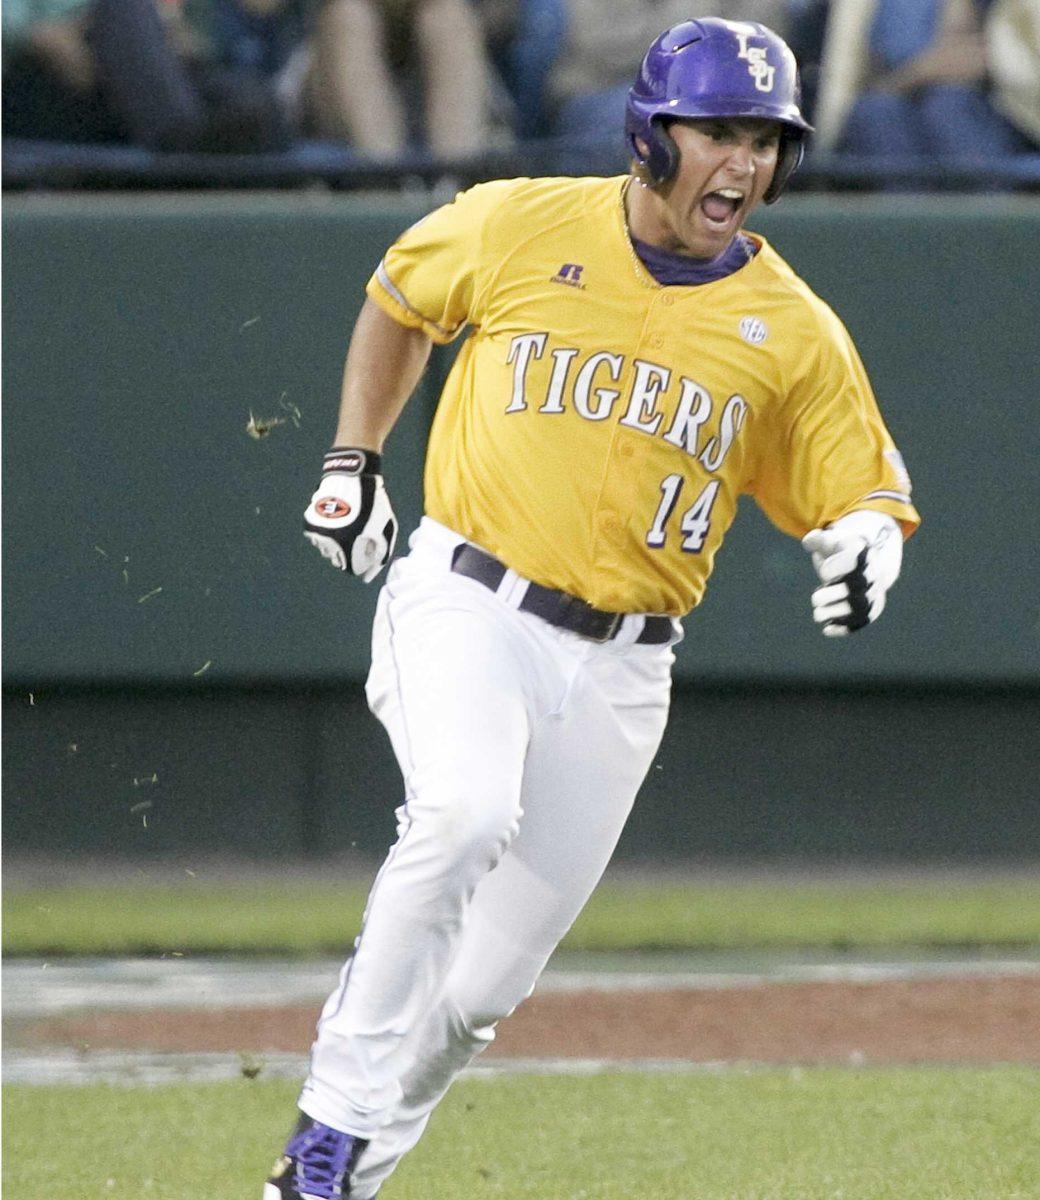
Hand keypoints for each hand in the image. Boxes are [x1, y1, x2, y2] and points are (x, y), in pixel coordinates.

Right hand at [303, 448, 397, 582]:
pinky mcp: (310, 523)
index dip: (365, 563)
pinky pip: (319, 539)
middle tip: (361, 535)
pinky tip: (339, 521)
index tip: (370, 551)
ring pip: (327, 551)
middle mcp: (328, 542)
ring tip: (350, 526)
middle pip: (339, 561)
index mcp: (347, 545)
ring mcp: (317, 533)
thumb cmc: (373, 504)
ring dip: (338, 545)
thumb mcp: (385, 529)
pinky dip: (328, 535)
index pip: (353, 569)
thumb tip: (369, 575)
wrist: (351, 477)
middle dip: (351, 553)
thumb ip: (381, 553)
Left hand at [801, 511, 902, 636]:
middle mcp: (872, 574)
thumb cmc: (840, 551)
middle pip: (855, 587)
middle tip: (816, 598)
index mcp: (862, 553)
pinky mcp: (872, 609)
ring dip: (834, 613)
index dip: (834, 568)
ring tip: (818, 614)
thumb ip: (817, 540)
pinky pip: (862, 621)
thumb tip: (810, 541)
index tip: (824, 571)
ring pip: (859, 607)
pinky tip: (827, 629)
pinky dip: (844, 628)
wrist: (865, 564)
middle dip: (830, 595)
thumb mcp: (830, 541)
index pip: (851, 562)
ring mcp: (874, 592)